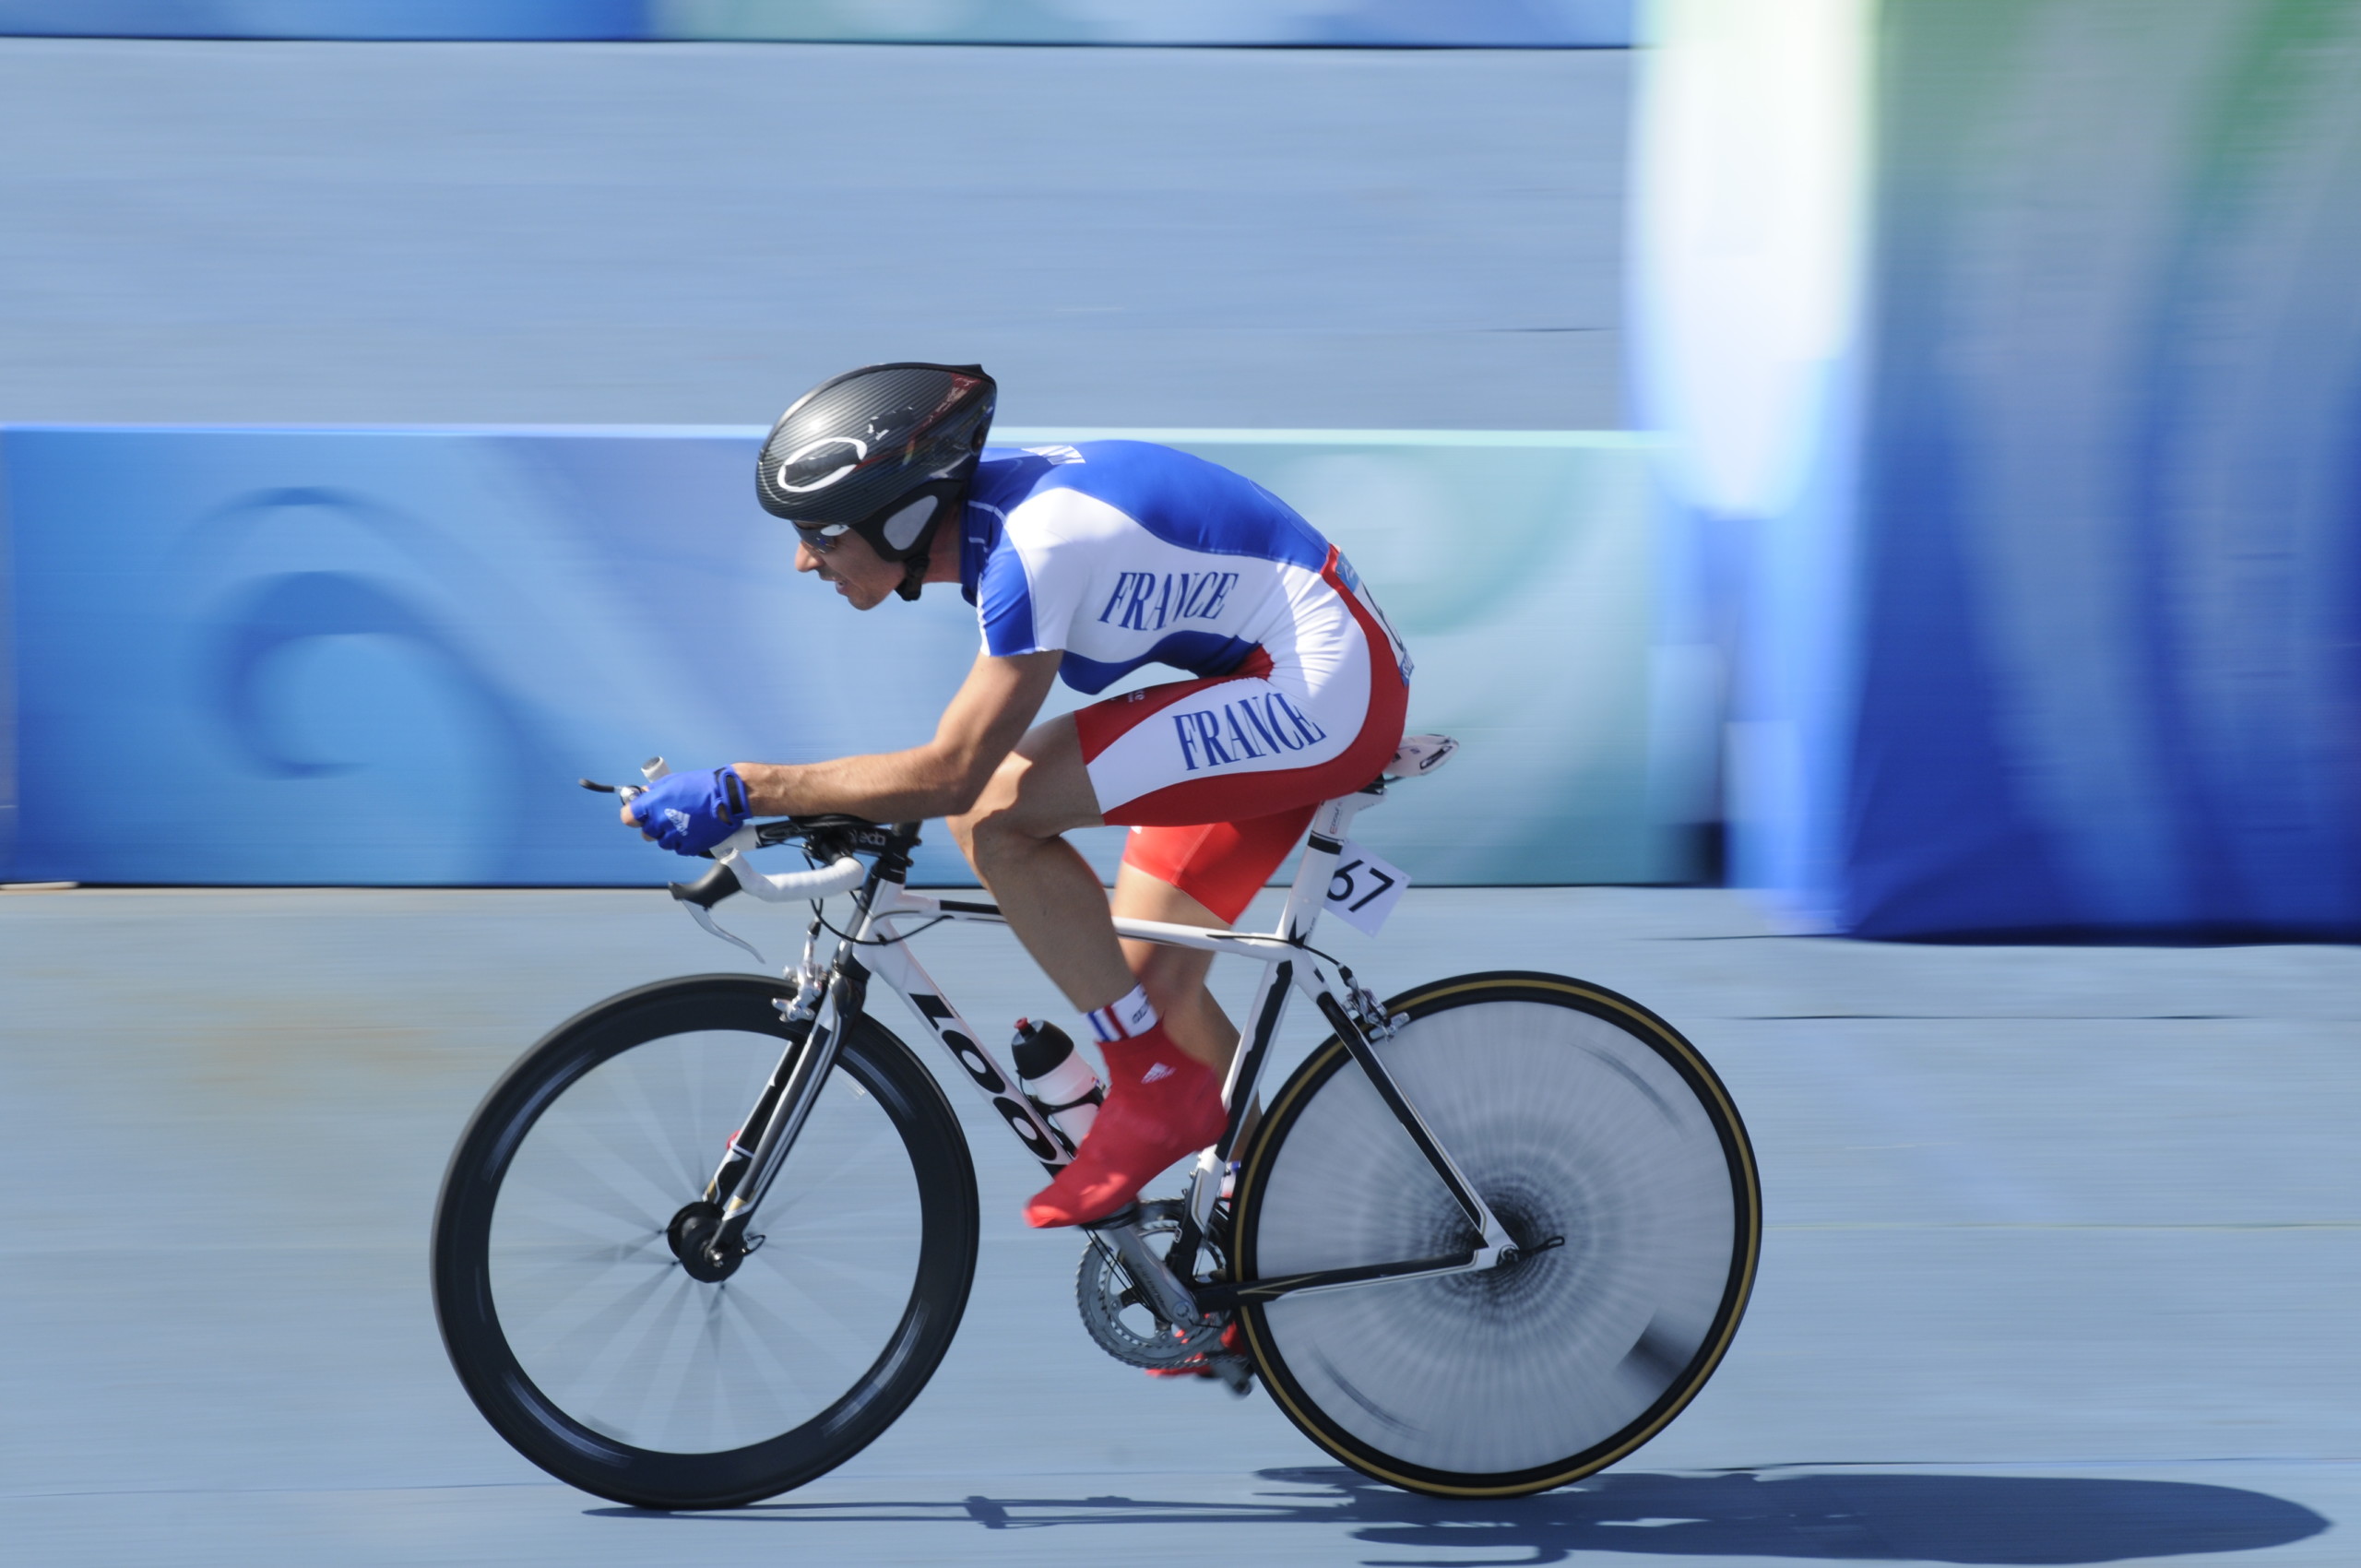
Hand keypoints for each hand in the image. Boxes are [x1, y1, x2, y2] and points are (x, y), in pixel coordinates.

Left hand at [624, 767, 750, 854]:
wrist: (728, 797)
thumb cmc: (702, 785)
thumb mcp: (673, 780)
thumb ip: (655, 790)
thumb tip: (644, 795)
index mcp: (653, 805)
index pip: (628, 817)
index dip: (635, 815)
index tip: (640, 814)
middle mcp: (661, 822)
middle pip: (646, 833)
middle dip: (655, 826)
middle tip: (669, 816)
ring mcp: (675, 836)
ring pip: (663, 843)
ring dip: (670, 835)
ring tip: (685, 823)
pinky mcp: (689, 847)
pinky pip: (679, 848)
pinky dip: (684, 842)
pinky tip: (693, 831)